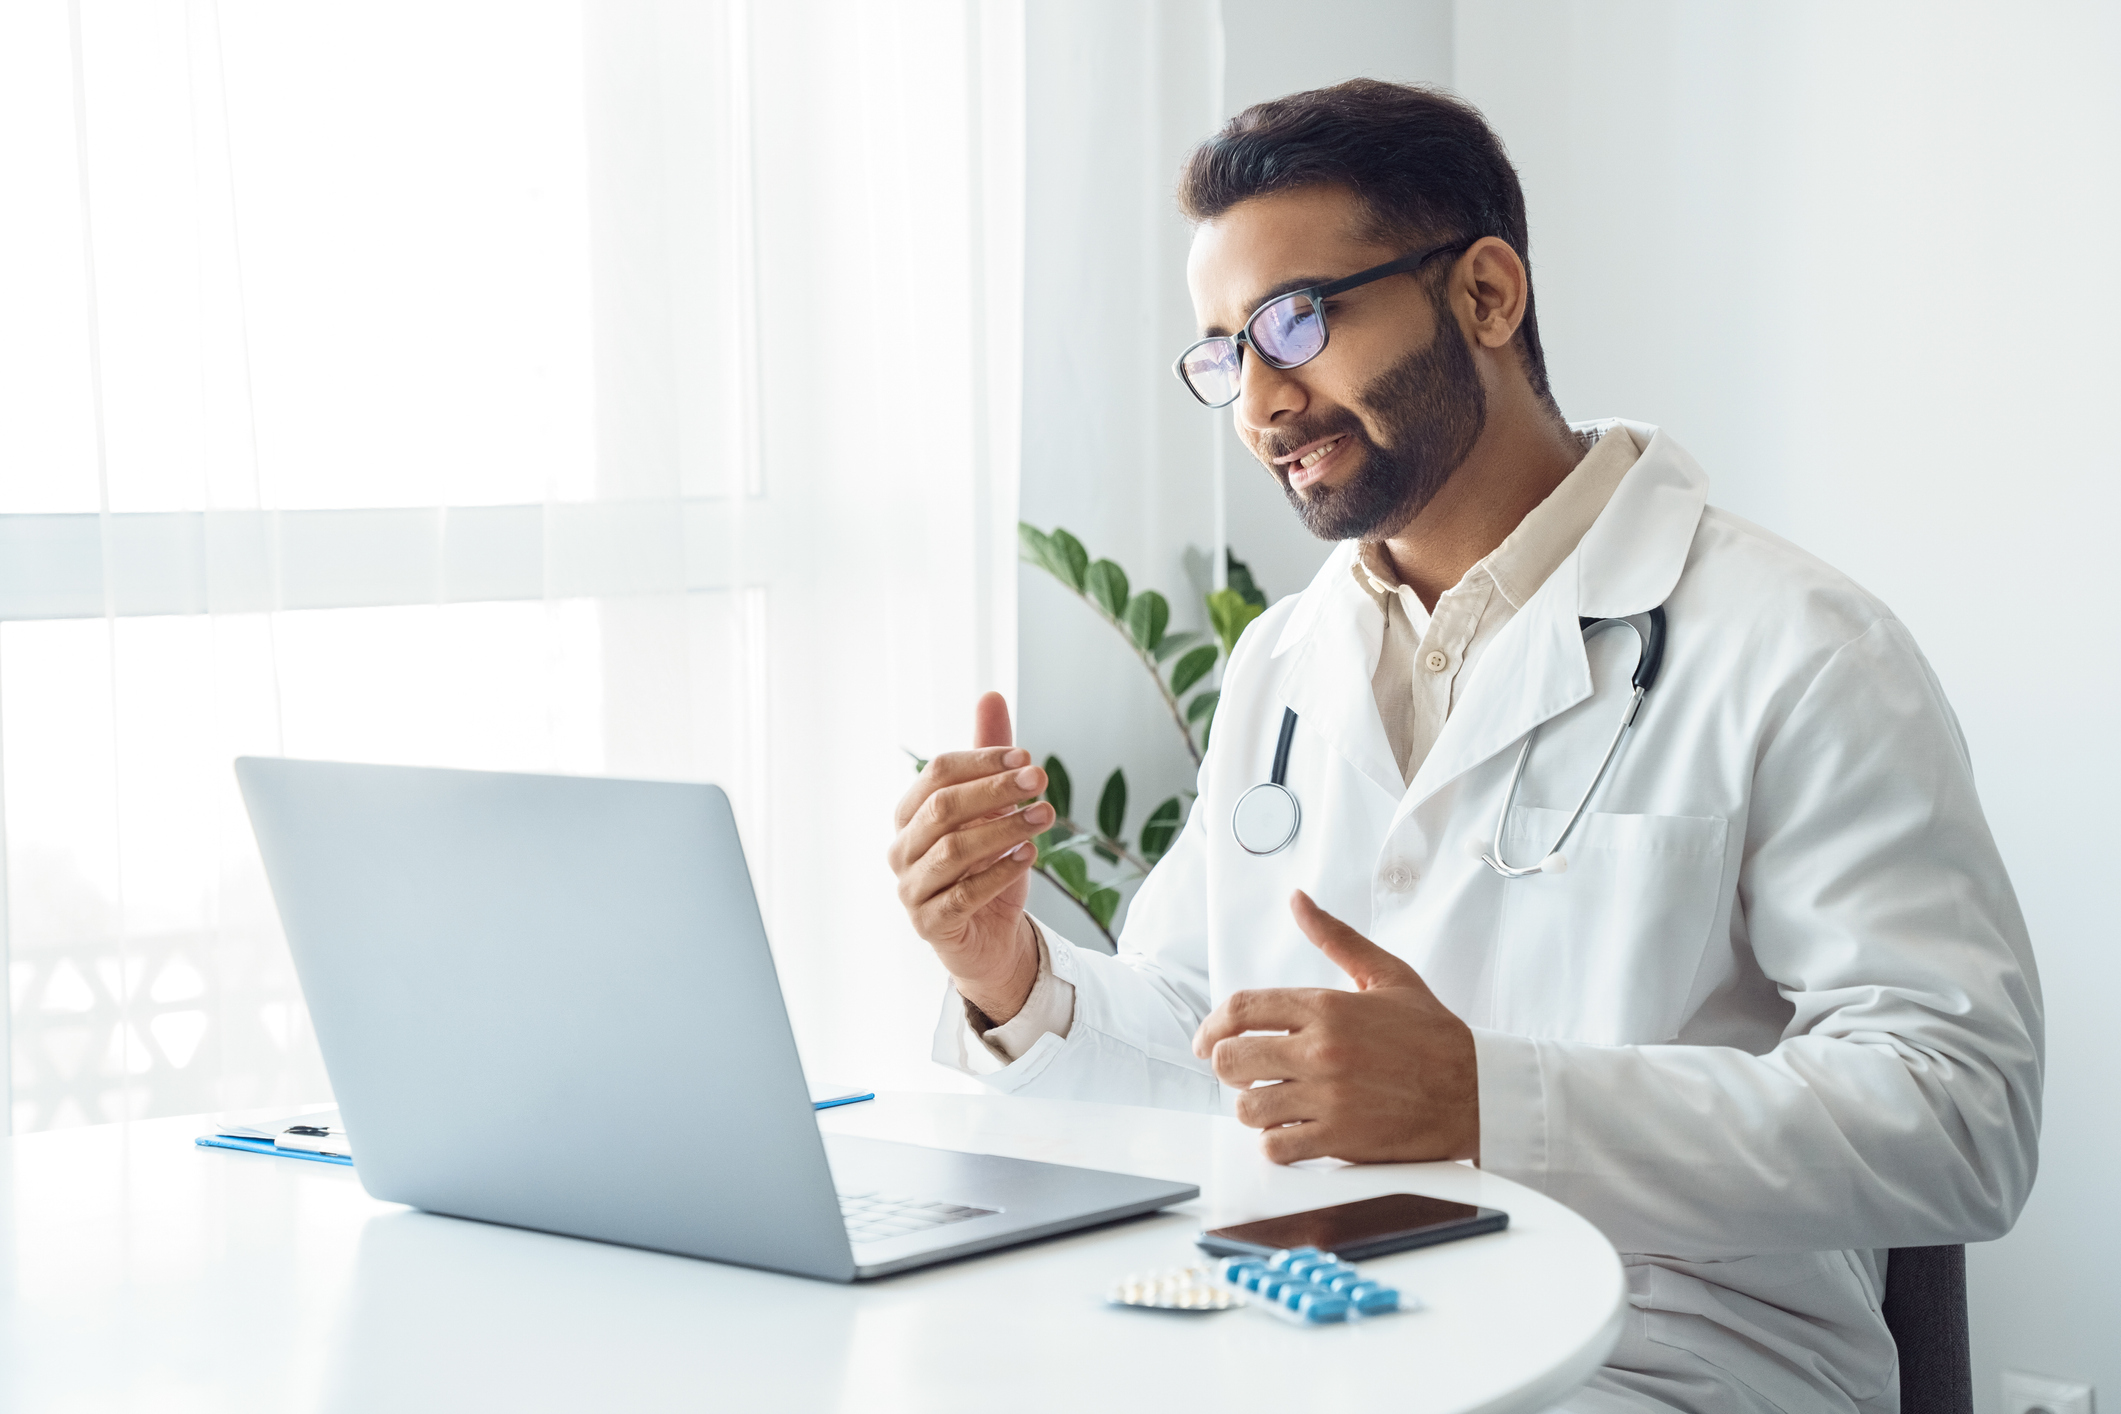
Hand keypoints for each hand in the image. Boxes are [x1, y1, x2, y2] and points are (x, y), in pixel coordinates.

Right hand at [888, 692, 1049, 1022]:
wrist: (991, 937)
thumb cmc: (986, 867)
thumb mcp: (993, 809)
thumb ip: (988, 759)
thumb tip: (991, 695)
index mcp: (910, 812)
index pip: (937, 772)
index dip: (983, 761)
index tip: (1027, 757)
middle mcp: (902, 848)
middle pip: (943, 807)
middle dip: (995, 790)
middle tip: (1041, 780)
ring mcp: (911, 888)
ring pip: (953, 850)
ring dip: (1004, 829)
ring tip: (1045, 817)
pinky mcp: (929, 924)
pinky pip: (963, 895)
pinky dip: (998, 872)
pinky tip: (1029, 856)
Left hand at [1191, 890, 1477, 1164]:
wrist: (1479, 1090)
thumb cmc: (1433, 1034)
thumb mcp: (1386, 974)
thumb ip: (1335, 937)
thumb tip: (1298, 900)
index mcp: (1327, 1007)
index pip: (1241, 1010)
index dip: (1211, 1027)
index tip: (1206, 1041)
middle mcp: (1322, 1050)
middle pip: (1232, 1060)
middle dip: (1228, 1067)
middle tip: (1242, 1072)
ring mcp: (1329, 1097)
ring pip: (1249, 1108)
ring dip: (1251, 1107)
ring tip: (1270, 1102)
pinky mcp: (1341, 1139)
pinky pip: (1277, 1147)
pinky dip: (1275, 1143)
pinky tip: (1290, 1132)